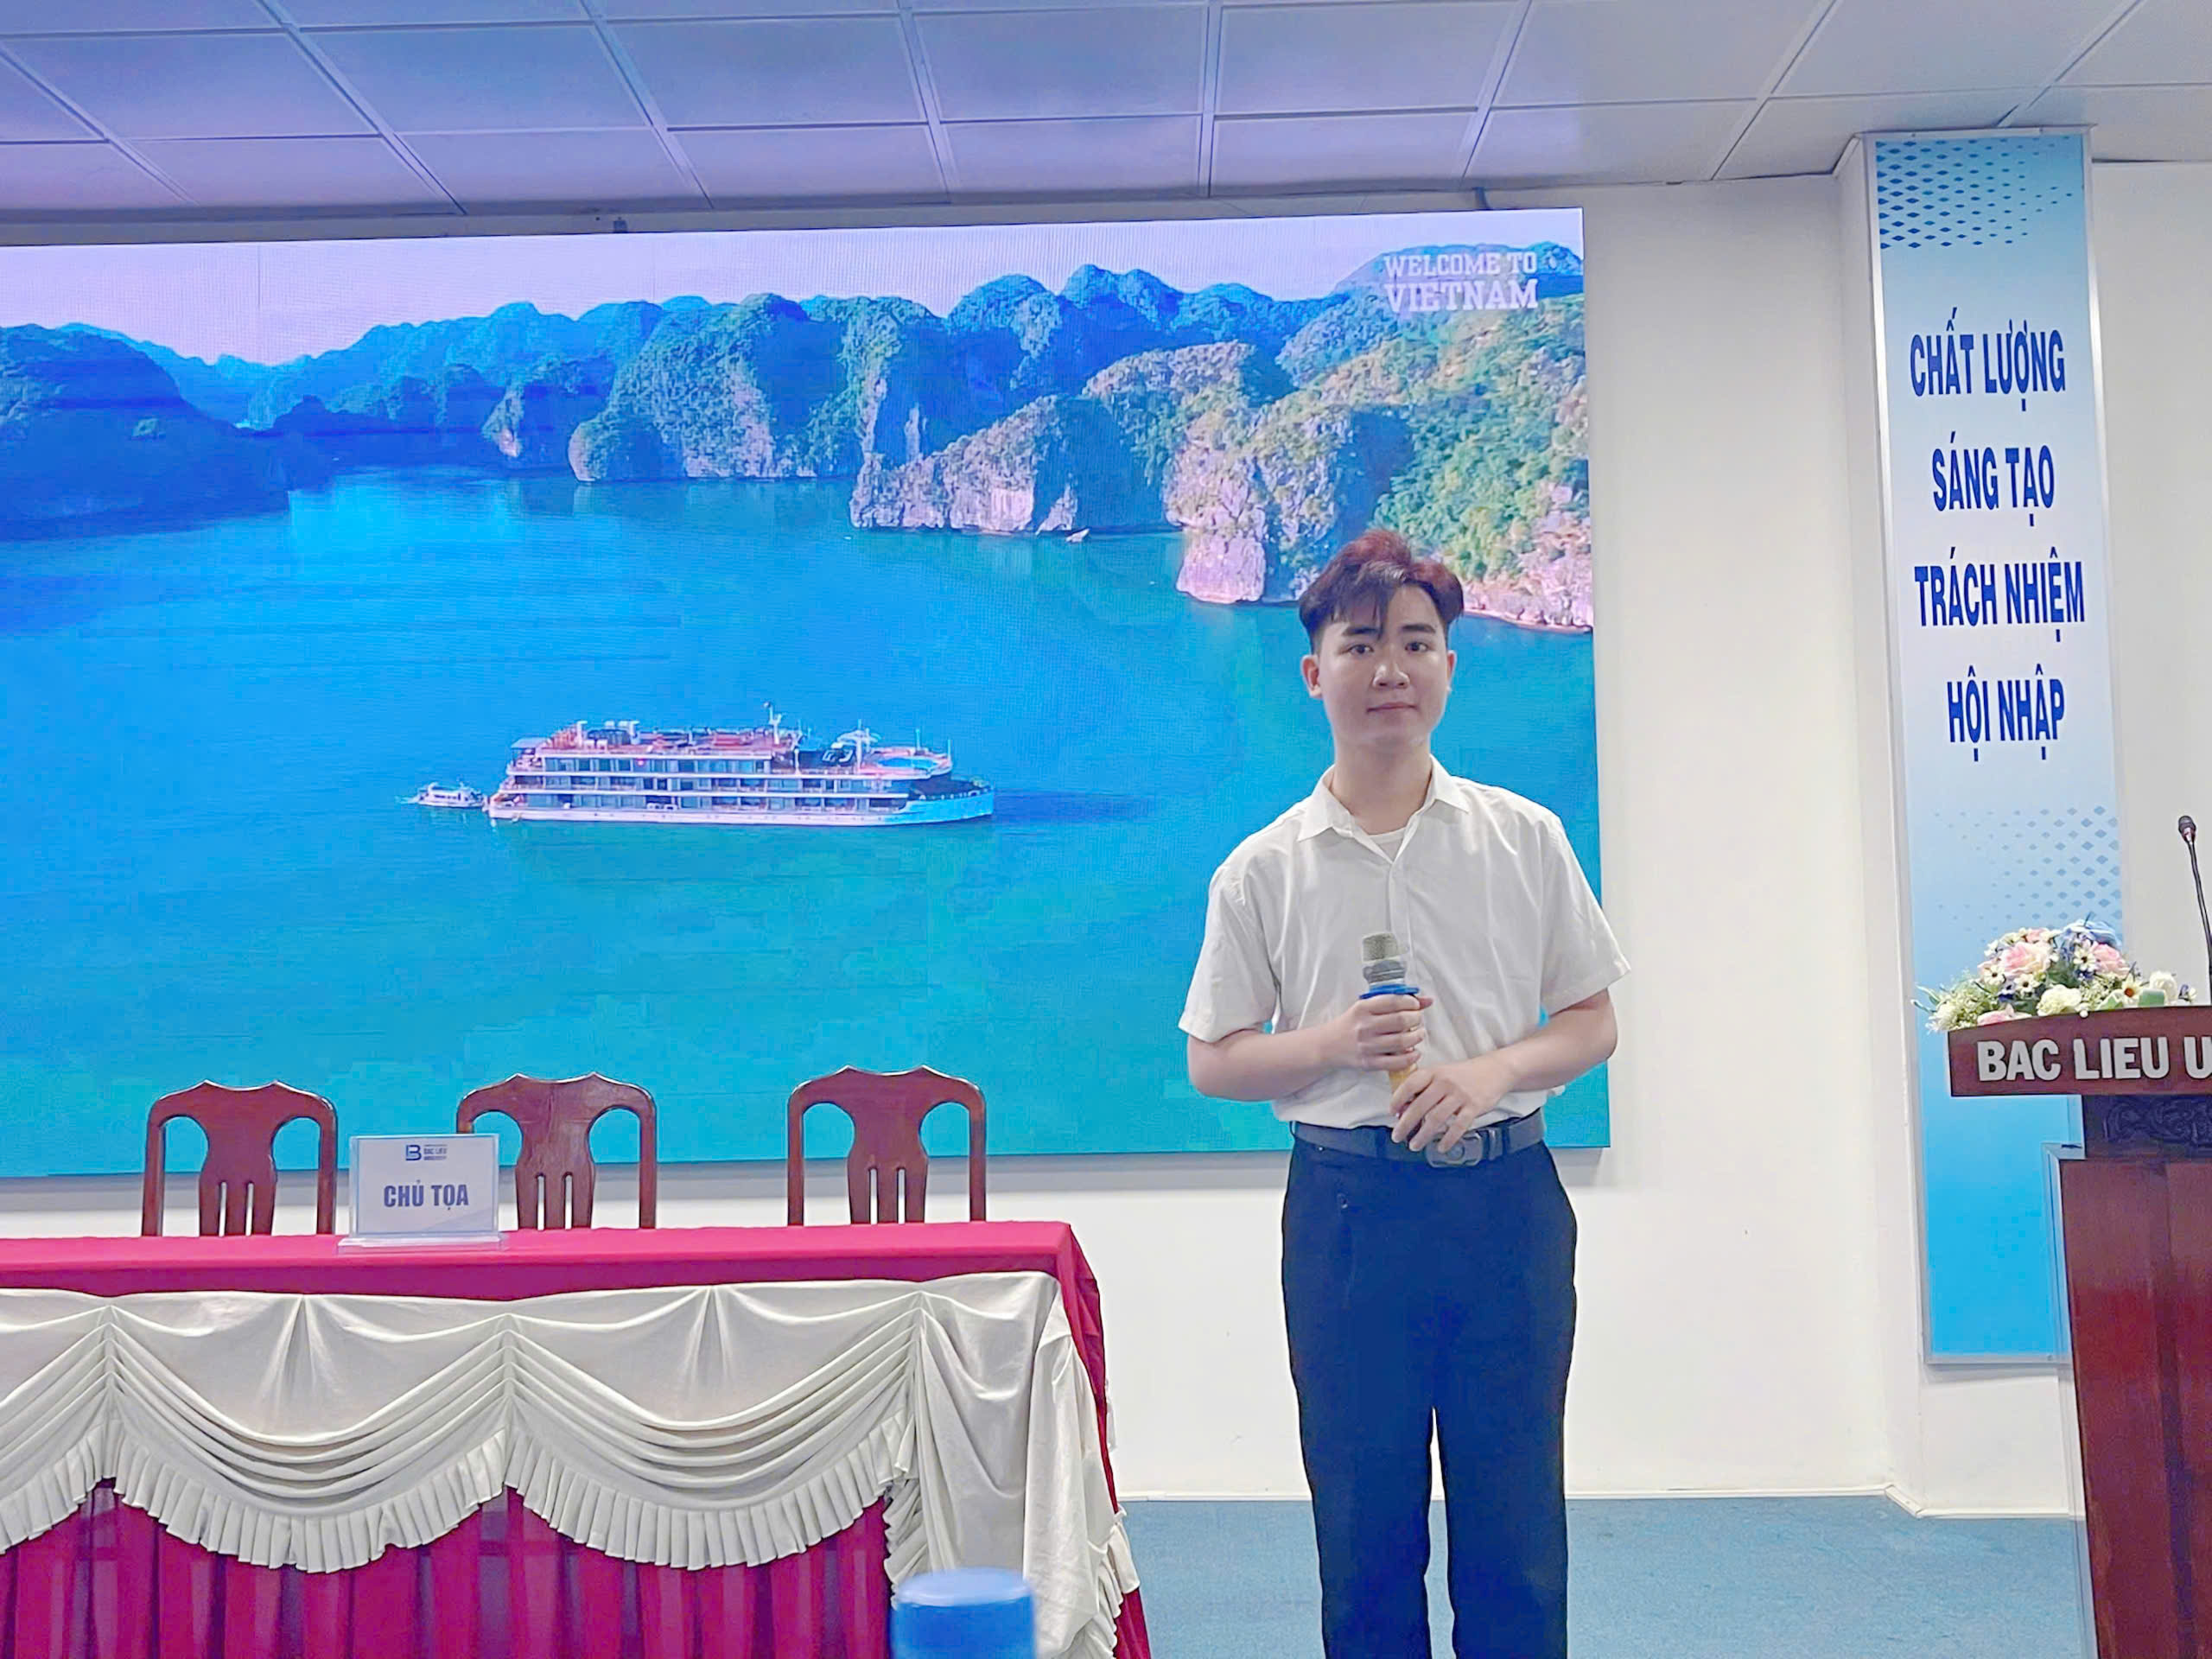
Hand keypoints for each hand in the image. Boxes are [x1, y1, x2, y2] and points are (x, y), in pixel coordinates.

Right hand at [1332, 992, 1433, 1072]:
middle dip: (1417, 1019)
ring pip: (1402, 1041)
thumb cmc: (1352, 1023)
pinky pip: (1396, 1062)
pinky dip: (1411, 1057)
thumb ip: (1395, 1002)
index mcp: (1363, 1008)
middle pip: (1401, 1020)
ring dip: (1417, 1037)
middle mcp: (1365, 1026)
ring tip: (1418, 1034)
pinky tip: (1414, 1052)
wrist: (1328, 1045)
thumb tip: (1427, 1000)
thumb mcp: (1367, 1007)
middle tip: (1418, 1020)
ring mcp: (1367, 1045)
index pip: (1394, 1001)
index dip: (1411, 1002)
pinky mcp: (1369, 1062)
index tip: (1415, 1005)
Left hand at [1390, 1055, 1514, 1151]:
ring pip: (1436, 1119)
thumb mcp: (1442, 1074)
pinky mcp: (1474, 1107)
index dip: (1398, 1099)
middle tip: (1397, 1137)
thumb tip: (1403, 1110)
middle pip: (1420, 1106)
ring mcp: (1460, 1095)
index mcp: (1434, 1072)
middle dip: (1405, 1124)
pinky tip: (1441, 1148)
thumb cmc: (1463, 1075)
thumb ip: (1424, 1088)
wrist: (1495, 1070)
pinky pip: (1458, 1127)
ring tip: (1414, 1145)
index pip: (1410, 1084)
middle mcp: (1445, 1082)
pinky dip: (1448, 1139)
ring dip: (1423, 1135)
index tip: (1391, 1112)